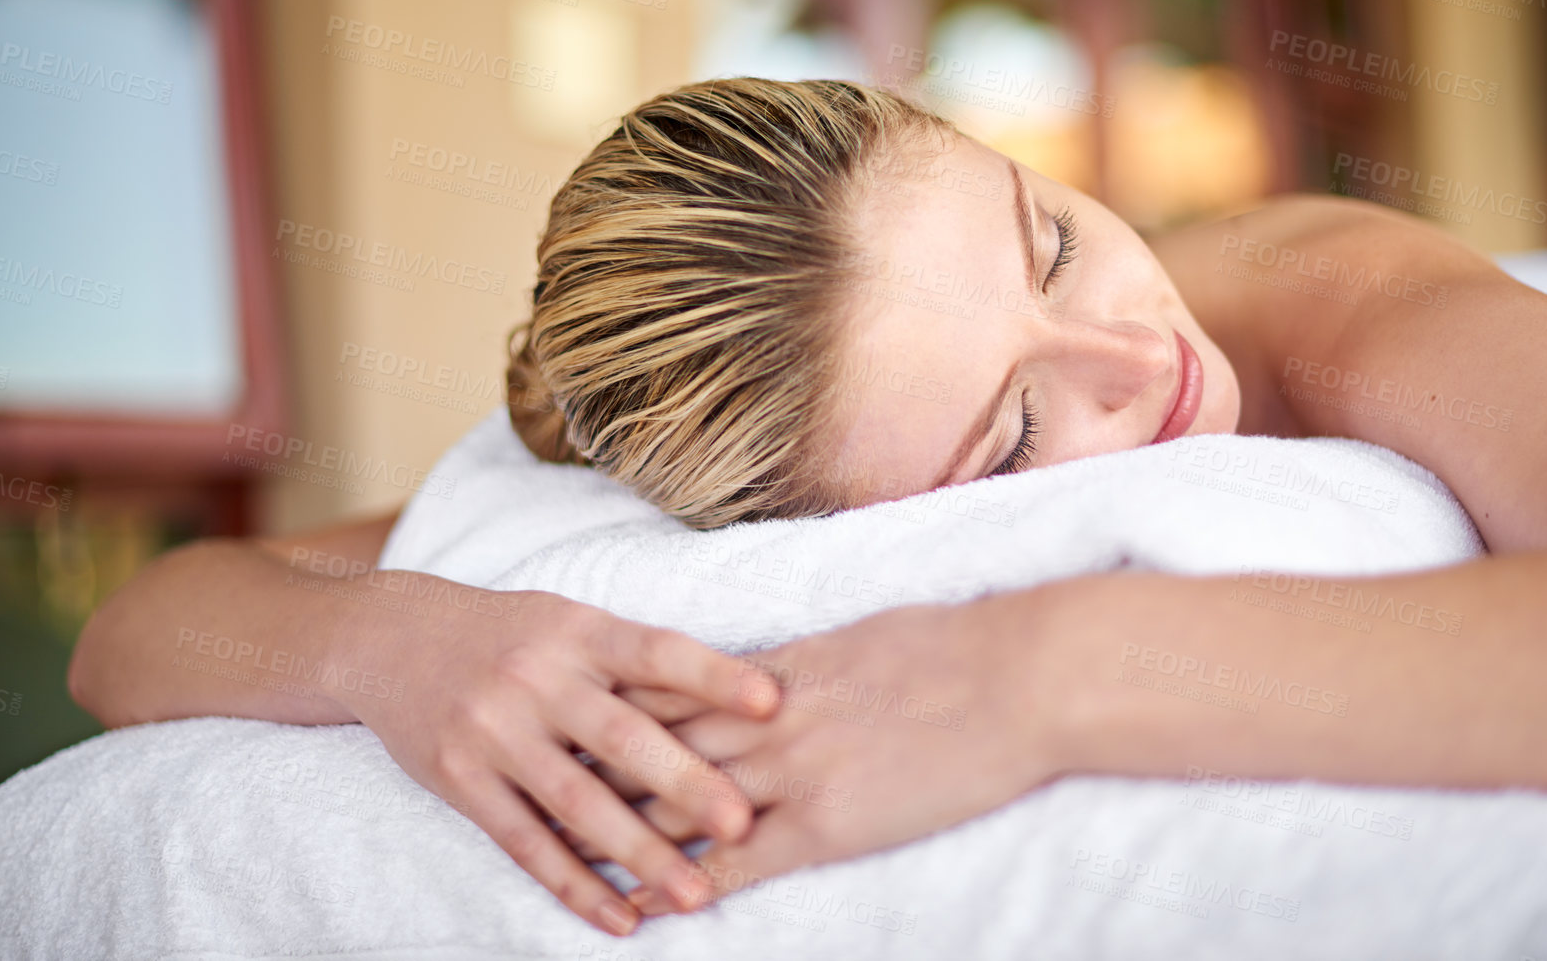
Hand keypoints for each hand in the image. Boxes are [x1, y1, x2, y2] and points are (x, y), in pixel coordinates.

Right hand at [336, 582, 780, 935]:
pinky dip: (573, 884)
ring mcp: (495, 733)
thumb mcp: (568, 620)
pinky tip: (619, 917)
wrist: (386, 638)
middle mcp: (536, 680)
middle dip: (684, 781)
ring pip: (577, 803)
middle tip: (743, 822)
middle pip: (620, 736)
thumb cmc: (508, 632)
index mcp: (577, 632)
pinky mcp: (461, 780)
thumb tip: (736, 688)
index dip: (714, 675)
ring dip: (640, 853)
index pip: (655, 651)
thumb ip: (635, 657)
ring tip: (697, 894)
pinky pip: (524, 842)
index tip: (773, 700)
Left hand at [601, 593, 1059, 912]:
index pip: (669, 689)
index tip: (564, 715)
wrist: (1017, 678)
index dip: (612, 707)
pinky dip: (686, 886)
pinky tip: (648, 908)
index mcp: (776, 669)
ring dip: (620, 835)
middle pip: (653, 748)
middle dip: (590, 770)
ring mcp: (790, 775)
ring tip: (563, 853)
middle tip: (529, 782)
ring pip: (679, 807)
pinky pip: (738, 865)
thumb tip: (779, 671)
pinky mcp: (824, 826)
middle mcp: (765, 720)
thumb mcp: (865, 638)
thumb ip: (807, 662)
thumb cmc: (954, 647)